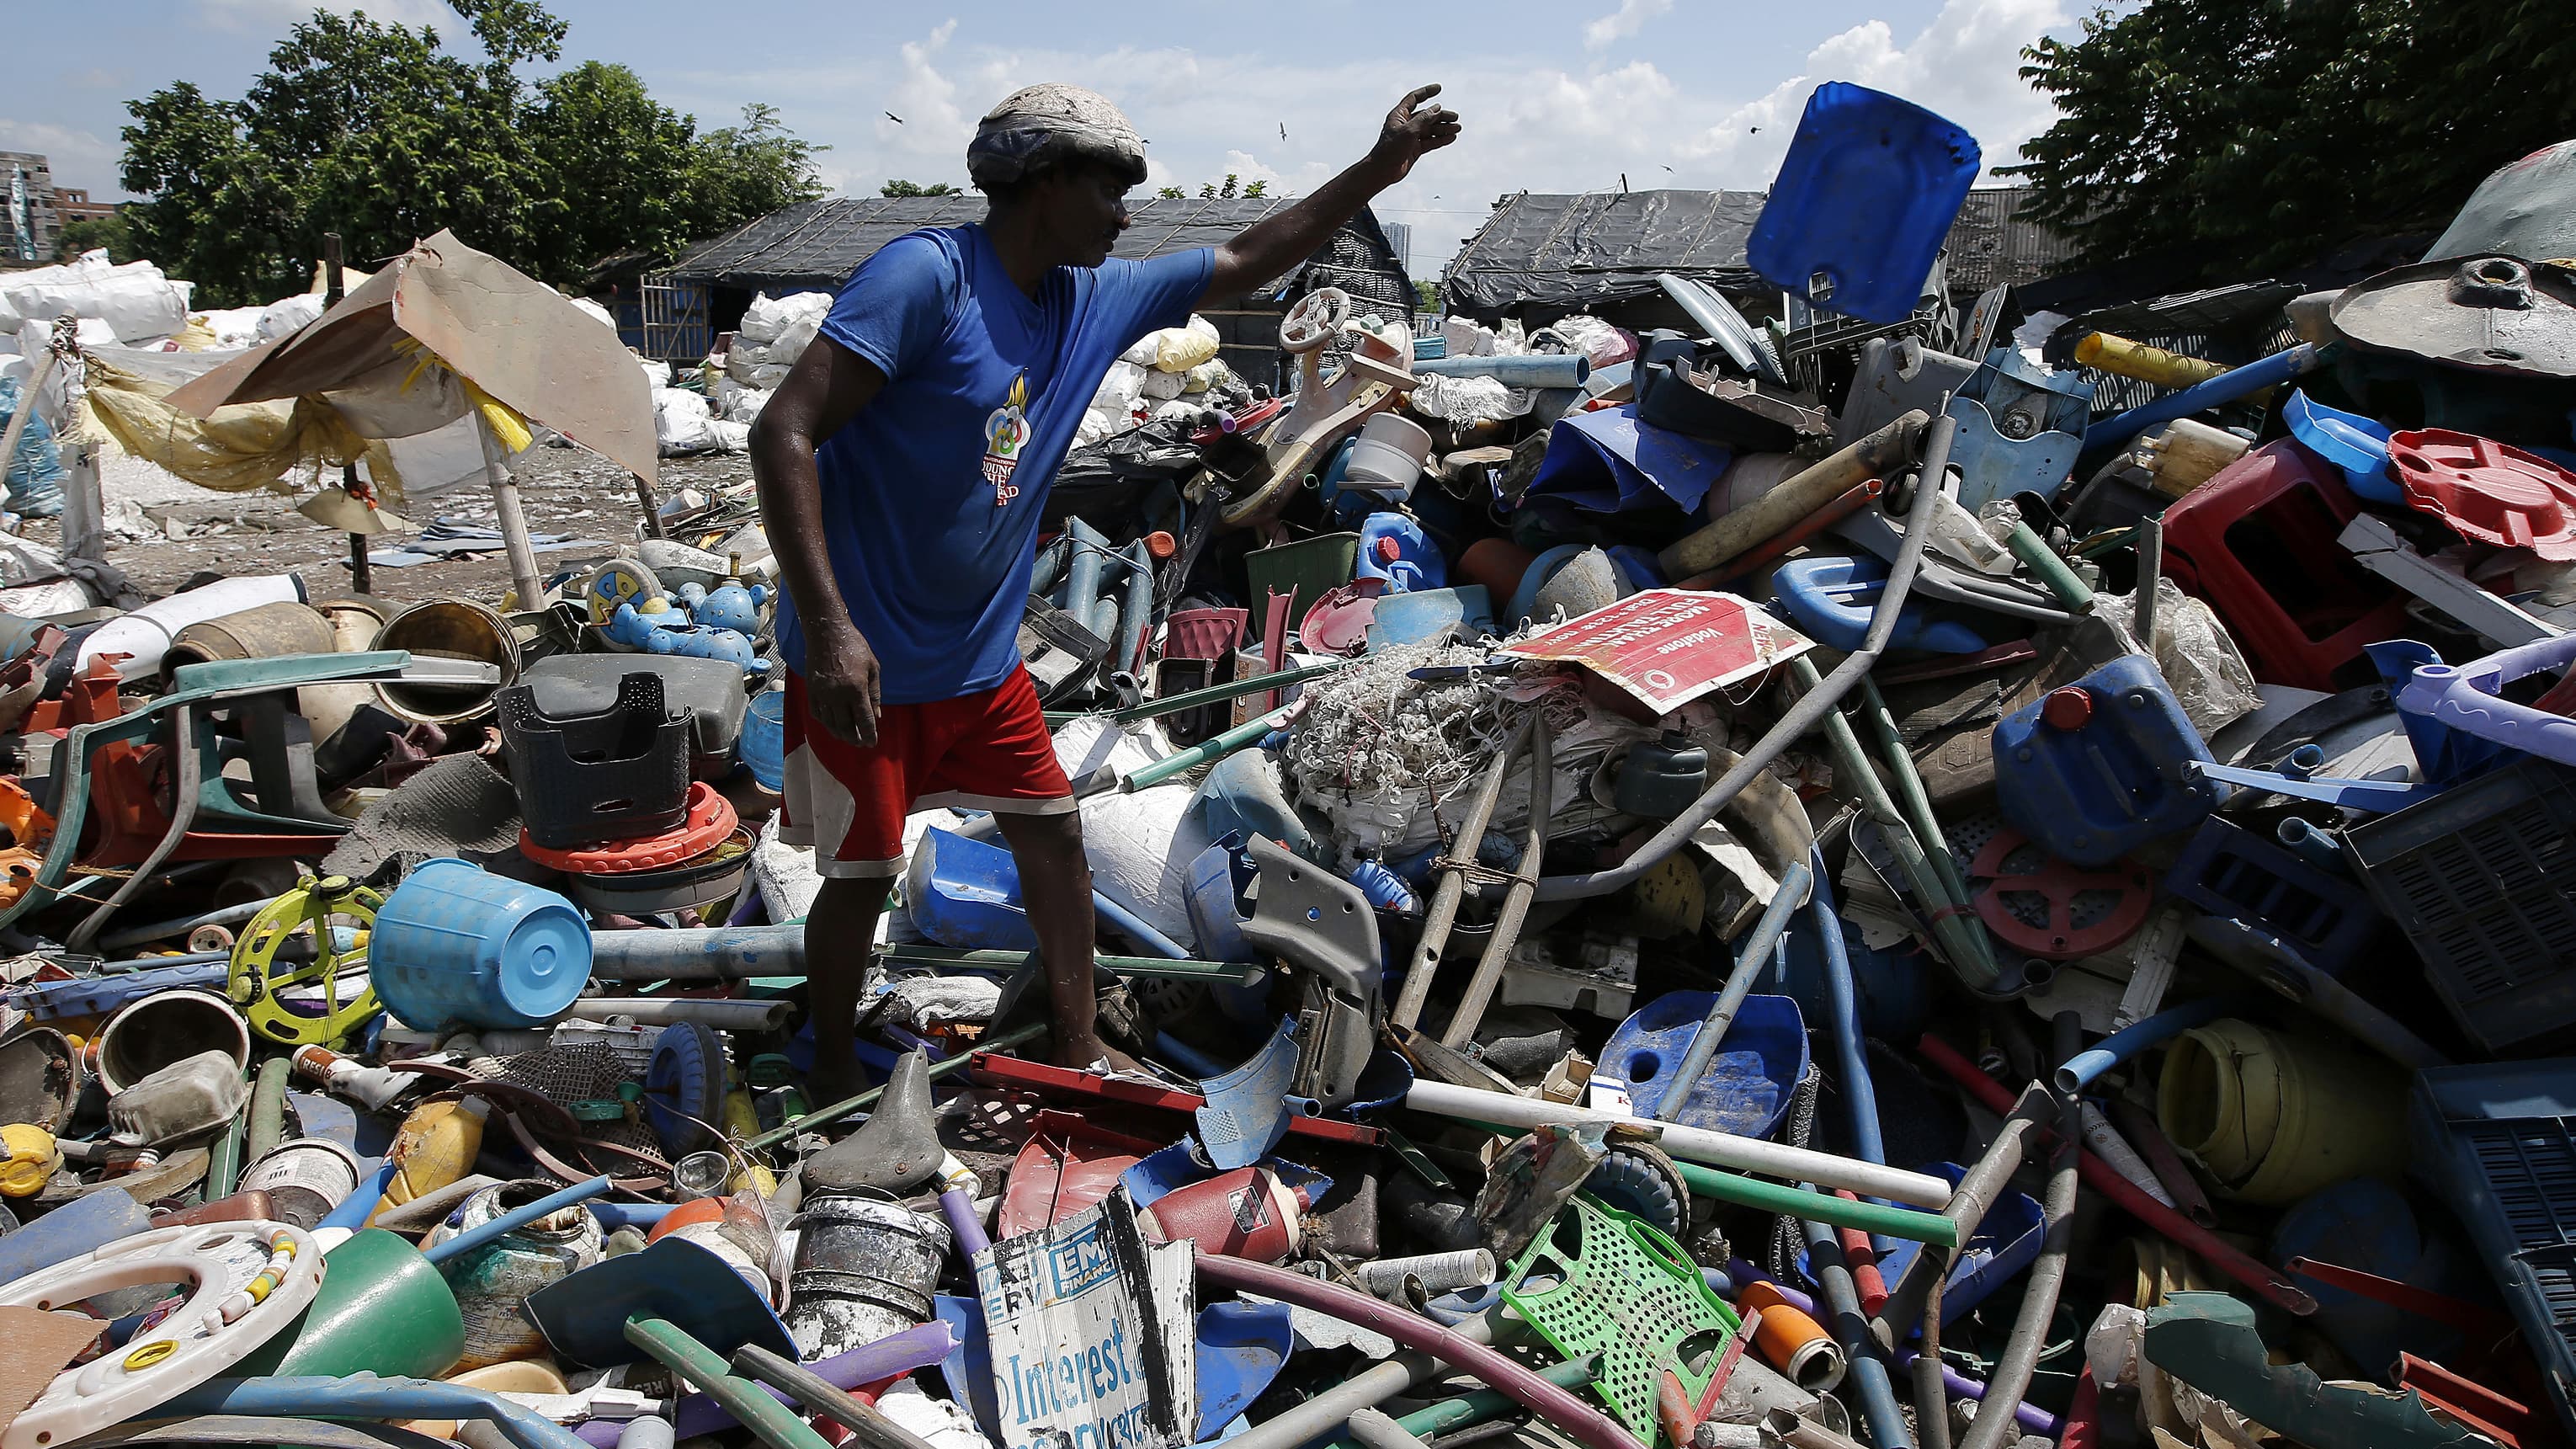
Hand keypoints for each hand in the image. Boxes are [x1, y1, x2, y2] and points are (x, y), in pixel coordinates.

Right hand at [805, 626, 882, 747]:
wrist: (826, 632)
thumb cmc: (854, 646)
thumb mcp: (873, 667)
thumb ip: (875, 693)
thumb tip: (877, 715)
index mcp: (856, 689)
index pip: (864, 719)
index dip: (869, 734)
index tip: (872, 743)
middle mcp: (837, 695)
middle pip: (845, 726)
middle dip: (854, 738)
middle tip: (861, 743)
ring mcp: (822, 694)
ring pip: (830, 723)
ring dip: (840, 734)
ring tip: (848, 738)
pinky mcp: (811, 690)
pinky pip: (817, 713)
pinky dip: (825, 723)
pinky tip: (832, 725)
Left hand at [1370, 85, 1460, 182]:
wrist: (1383, 171)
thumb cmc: (1391, 149)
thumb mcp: (1409, 131)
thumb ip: (1424, 119)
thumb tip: (1436, 108)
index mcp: (1399, 115)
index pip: (1414, 98)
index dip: (1426, 92)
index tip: (1439, 88)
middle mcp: (1406, 124)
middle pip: (1427, 116)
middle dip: (1441, 115)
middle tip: (1455, 117)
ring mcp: (1411, 137)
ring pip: (1430, 129)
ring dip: (1444, 128)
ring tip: (1457, 128)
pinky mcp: (1415, 149)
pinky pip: (1430, 141)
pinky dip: (1441, 139)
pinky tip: (1451, 138)